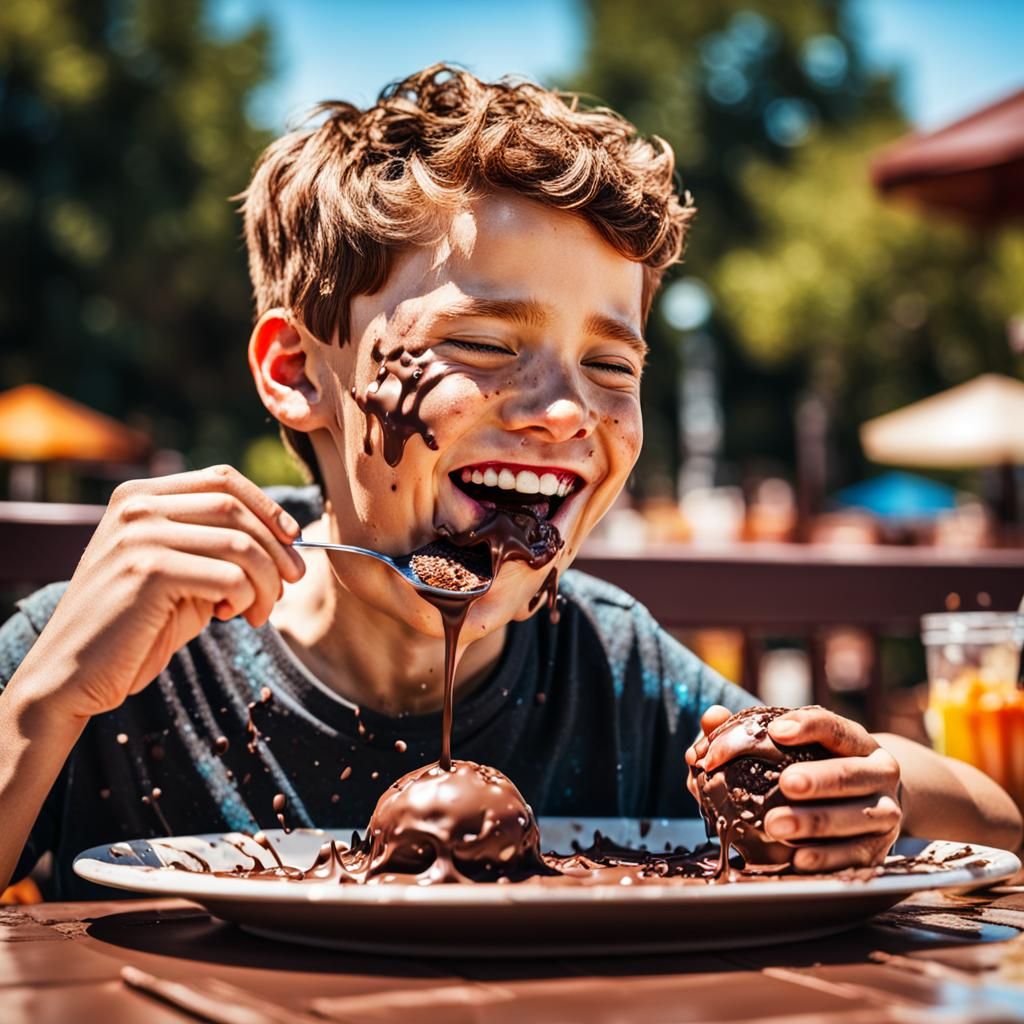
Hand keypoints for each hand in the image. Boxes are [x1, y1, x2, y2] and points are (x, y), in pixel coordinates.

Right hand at [12, 465, 305, 721]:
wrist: (73, 674)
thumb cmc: (136, 628)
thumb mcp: (180, 575)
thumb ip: (218, 549)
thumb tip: (287, 542)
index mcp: (141, 496)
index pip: (222, 479)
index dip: (267, 506)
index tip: (293, 539)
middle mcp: (137, 507)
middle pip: (237, 509)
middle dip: (277, 548)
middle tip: (291, 583)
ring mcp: (140, 535)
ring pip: (241, 543)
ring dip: (266, 581)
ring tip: (259, 610)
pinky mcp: (148, 571)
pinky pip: (229, 576)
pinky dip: (246, 598)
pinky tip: (231, 616)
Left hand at [686, 704, 901, 871]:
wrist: (875, 803)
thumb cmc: (820, 765)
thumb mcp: (798, 744)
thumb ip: (750, 731)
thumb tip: (711, 718)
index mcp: (857, 742)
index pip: (835, 728)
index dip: (807, 727)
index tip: (776, 730)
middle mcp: (878, 774)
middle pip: (850, 775)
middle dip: (818, 780)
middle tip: (786, 783)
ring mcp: (884, 813)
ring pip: (855, 817)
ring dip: (814, 822)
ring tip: (775, 825)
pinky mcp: (878, 851)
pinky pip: (854, 857)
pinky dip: (825, 858)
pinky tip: (797, 859)